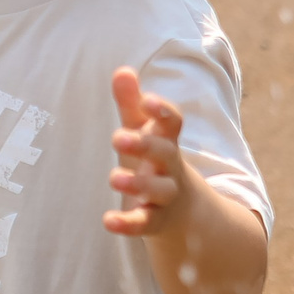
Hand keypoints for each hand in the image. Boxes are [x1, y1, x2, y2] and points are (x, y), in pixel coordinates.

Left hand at [104, 66, 190, 236]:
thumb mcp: (144, 132)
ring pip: (159, 190)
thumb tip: (122, 70)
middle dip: (145, 145)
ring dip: (138, 184)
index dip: (163, 111)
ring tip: (113, 178)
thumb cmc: (155, 160)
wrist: (185, 210)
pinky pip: (145, 222)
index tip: (147, 101)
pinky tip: (108, 220)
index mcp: (167, 140)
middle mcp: (170, 167)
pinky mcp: (156, 221)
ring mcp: (166, 195)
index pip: (173, 123)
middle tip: (117, 138)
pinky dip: (128, 223)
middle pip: (166, 154)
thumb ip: (131, 104)